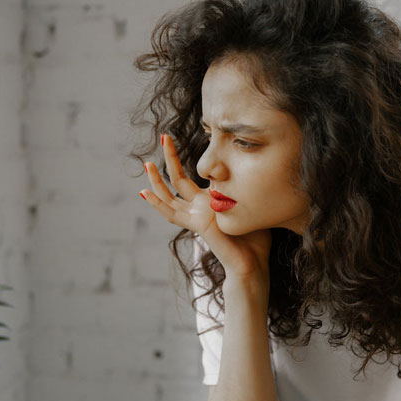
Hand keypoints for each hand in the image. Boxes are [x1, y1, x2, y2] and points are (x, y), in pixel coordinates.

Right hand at [139, 134, 271, 298]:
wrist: (253, 264)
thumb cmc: (255, 239)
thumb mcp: (249, 203)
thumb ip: (243, 187)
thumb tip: (252, 166)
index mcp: (210, 203)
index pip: (192, 177)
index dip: (187, 160)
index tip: (184, 141)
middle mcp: (199, 209)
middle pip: (177, 180)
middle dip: (170, 158)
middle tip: (163, 136)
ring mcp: (196, 218)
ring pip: (170, 197)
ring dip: (157, 181)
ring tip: (147, 164)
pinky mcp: (197, 226)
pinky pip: (173, 215)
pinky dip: (158, 205)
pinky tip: (145, 194)